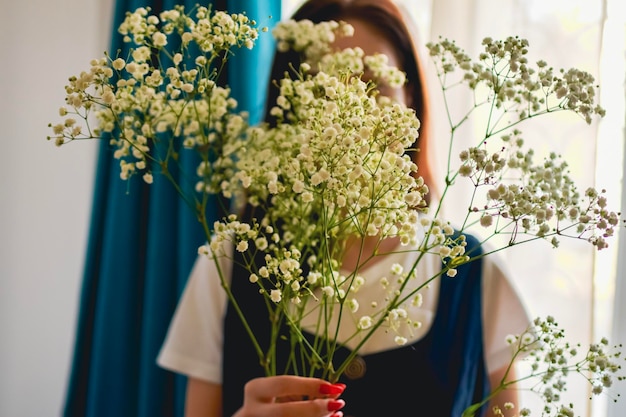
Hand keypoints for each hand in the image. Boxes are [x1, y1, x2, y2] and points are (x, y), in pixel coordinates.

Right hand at [232, 375, 346, 416]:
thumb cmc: (276, 401)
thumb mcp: (286, 391)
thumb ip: (306, 389)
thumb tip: (336, 389)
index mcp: (255, 389)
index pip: (283, 384)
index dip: (310, 385)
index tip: (335, 386)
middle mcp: (250, 410)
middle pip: (284, 412)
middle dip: (314, 409)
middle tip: (338, 403)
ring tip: (335, 413)